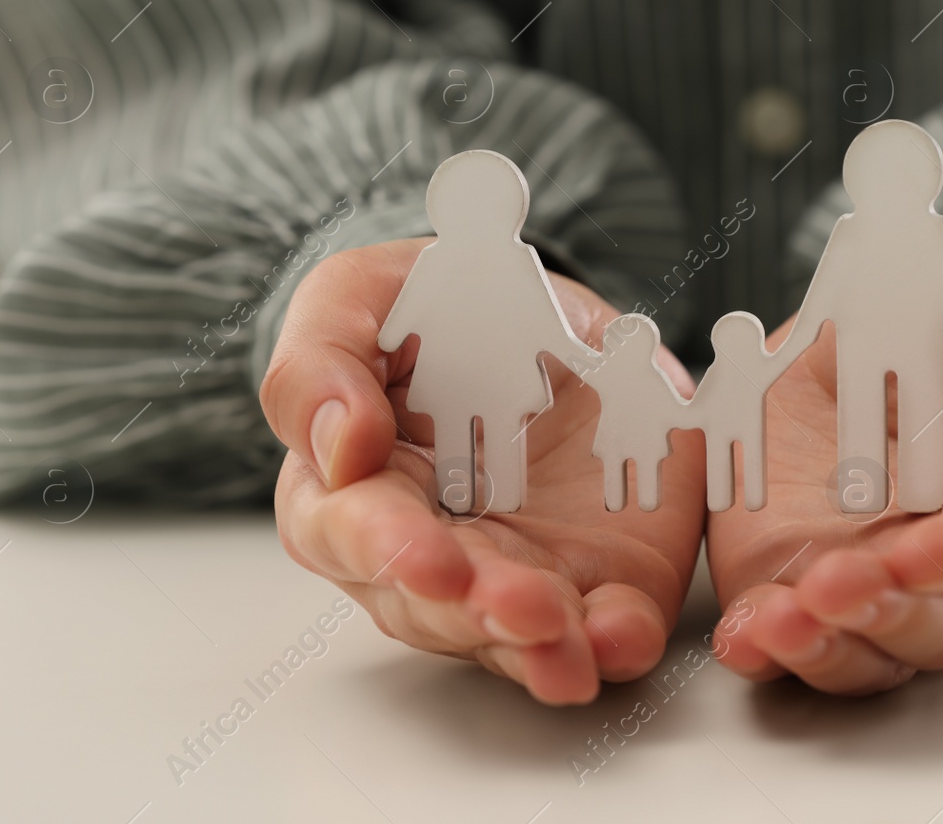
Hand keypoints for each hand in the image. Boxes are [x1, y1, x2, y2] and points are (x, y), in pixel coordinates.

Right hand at [261, 239, 706, 703]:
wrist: (540, 307)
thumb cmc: (431, 307)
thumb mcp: (360, 296)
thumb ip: (320, 363)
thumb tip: (339, 444)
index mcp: (357, 487)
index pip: (349, 532)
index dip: (385, 548)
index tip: (428, 559)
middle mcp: (430, 550)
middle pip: (430, 605)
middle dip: (473, 612)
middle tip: (516, 606)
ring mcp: (512, 575)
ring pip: (509, 636)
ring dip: (537, 646)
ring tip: (565, 639)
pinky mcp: (595, 579)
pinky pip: (600, 628)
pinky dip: (614, 640)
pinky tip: (622, 635)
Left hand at [704, 237, 942, 693]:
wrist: (874, 314)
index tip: (927, 555)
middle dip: (896, 614)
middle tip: (838, 589)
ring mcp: (885, 579)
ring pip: (881, 650)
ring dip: (833, 647)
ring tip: (780, 623)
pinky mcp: (809, 581)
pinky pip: (799, 637)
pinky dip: (770, 648)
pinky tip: (745, 637)